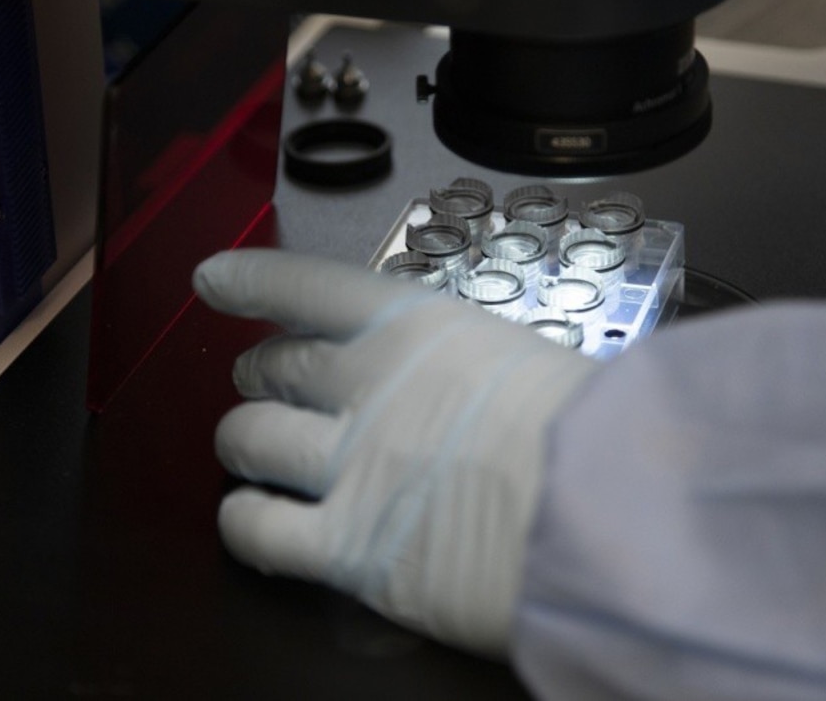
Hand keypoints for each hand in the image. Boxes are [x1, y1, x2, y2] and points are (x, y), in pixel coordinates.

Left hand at [193, 249, 596, 655]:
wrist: (611, 512)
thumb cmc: (599, 433)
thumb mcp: (535, 359)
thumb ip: (476, 366)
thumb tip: (479, 382)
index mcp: (416, 329)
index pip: (307, 286)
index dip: (251, 280)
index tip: (214, 278)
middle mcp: (366, 387)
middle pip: (271, 368)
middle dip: (260, 375)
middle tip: (266, 385)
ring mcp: (349, 466)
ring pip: (248, 441)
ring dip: (245, 442)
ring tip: (255, 448)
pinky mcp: (346, 548)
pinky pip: (257, 531)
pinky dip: (244, 521)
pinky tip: (251, 518)